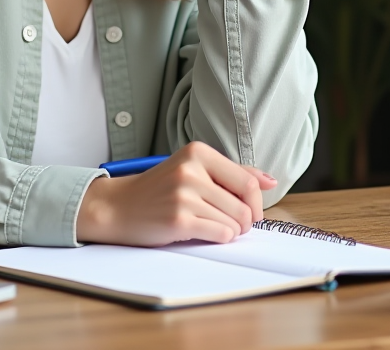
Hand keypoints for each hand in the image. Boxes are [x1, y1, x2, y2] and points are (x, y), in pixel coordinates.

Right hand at [76, 141, 276, 245]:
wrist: (119, 206)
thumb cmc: (160, 189)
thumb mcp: (193, 169)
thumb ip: (232, 172)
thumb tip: (270, 180)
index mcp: (198, 152)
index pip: (248, 182)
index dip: (255, 204)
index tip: (249, 212)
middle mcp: (191, 170)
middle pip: (244, 207)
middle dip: (244, 222)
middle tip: (228, 223)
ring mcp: (184, 195)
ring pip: (234, 223)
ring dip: (229, 231)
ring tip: (209, 225)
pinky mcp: (178, 220)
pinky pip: (220, 235)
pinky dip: (218, 238)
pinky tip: (201, 232)